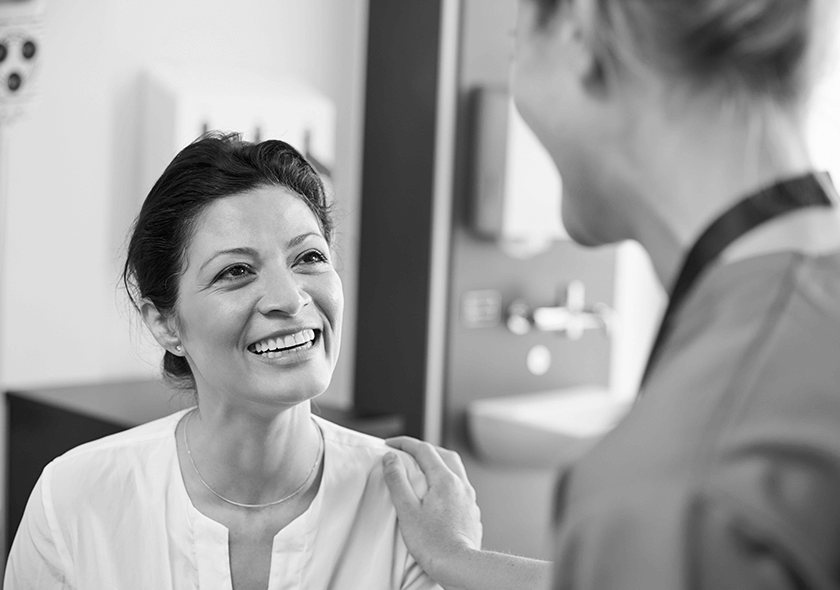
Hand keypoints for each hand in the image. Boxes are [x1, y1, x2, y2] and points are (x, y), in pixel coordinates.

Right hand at [382, 437, 482, 587]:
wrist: (459, 565)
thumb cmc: (432, 542)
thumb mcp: (407, 509)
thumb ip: (397, 480)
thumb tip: (391, 458)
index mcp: (444, 480)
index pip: (424, 449)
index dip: (405, 443)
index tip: (390, 443)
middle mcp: (461, 484)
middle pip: (444, 454)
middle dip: (424, 449)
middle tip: (407, 452)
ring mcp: (469, 498)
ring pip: (455, 469)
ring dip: (439, 462)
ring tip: (423, 469)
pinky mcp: (472, 511)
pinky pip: (460, 485)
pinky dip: (447, 480)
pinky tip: (439, 493)